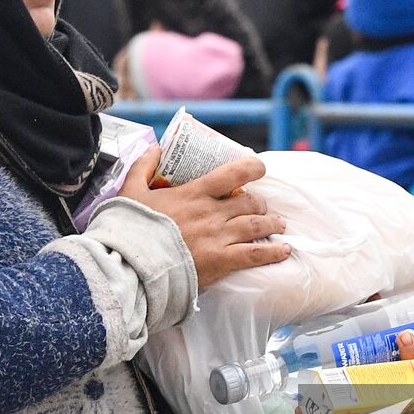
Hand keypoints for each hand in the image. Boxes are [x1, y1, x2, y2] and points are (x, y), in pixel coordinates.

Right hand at [118, 147, 290, 286]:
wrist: (130, 265)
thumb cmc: (129, 229)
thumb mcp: (130, 191)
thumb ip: (142, 167)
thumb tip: (155, 148)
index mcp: (194, 193)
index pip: (232, 173)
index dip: (252, 168)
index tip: (260, 168)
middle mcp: (212, 213)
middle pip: (249, 202)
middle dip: (259, 202)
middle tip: (260, 206)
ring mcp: (219, 237)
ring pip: (256, 225)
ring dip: (271, 223)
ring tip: (279, 225)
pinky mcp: (221, 262)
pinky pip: (256, 254)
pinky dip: (274, 252)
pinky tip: (284, 250)